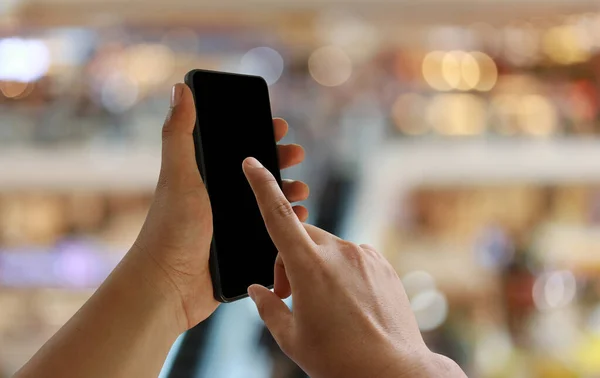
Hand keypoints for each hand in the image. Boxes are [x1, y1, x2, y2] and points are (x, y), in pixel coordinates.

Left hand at [132, 84, 308, 331]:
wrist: (170, 285)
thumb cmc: (170, 228)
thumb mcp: (178, 175)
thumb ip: (179, 133)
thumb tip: (180, 88)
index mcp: (205, 178)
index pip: (236, 147)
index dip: (258, 133)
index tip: (279, 124)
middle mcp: (219, 198)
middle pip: (257, 173)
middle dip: (280, 161)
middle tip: (296, 154)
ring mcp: (231, 224)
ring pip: (267, 202)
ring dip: (287, 192)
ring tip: (301, 190)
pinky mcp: (242, 249)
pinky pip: (271, 231)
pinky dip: (287, 223)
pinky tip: (299, 218)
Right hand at [242, 158, 466, 377]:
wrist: (394, 371)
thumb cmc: (339, 360)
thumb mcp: (292, 338)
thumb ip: (269, 308)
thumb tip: (259, 290)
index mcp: (309, 267)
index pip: (277, 216)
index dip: (261, 185)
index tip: (252, 163)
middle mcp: (339, 252)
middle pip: (300, 238)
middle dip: (288, 261)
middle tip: (289, 295)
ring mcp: (364, 255)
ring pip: (327, 249)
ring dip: (316, 268)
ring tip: (323, 305)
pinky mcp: (382, 264)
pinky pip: (352, 258)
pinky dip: (341, 272)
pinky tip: (348, 303)